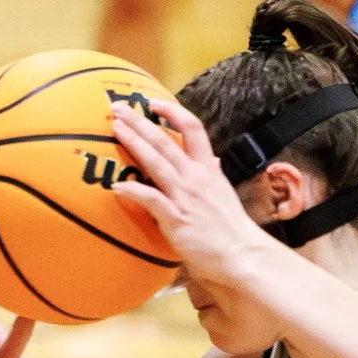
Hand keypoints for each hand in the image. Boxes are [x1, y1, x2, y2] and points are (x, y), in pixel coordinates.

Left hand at [107, 98, 275, 288]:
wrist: (243, 254)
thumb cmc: (232, 230)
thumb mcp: (225, 195)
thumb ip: (215, 176)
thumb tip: (214, 161)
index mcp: (208, 169)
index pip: (192, 128)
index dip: (172, 112)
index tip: (153, 103)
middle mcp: (195, 177)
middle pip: (164, 140)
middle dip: (139, 121)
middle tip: (118, 108)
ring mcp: (184, 196)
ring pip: (155, 161)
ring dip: (133, 143)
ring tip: (115, 129)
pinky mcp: (176, 218)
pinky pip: (150, 199)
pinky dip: (132, 190)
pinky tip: (116, 185)